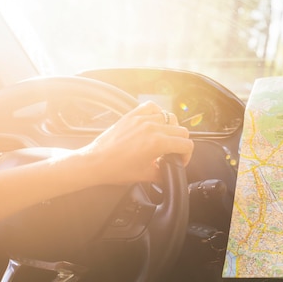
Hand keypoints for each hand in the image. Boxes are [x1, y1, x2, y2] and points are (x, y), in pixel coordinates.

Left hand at [77, 101, 193, 184]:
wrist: (95, 162)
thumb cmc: (116, 169)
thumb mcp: (145, 175)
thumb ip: (163, 172)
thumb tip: (169, 171)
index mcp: (158, 143)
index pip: (186, 144)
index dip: (187, 155)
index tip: (180, 160)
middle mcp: (152, 128)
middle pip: (181, 131)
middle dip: (181, 143)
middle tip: (173, 152)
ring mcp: (142, 119)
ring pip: (170, 117)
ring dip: (171, 129)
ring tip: (165, 138)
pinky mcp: (132, 115)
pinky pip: (152, 106)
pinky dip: (158, 113)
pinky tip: (155, 122)